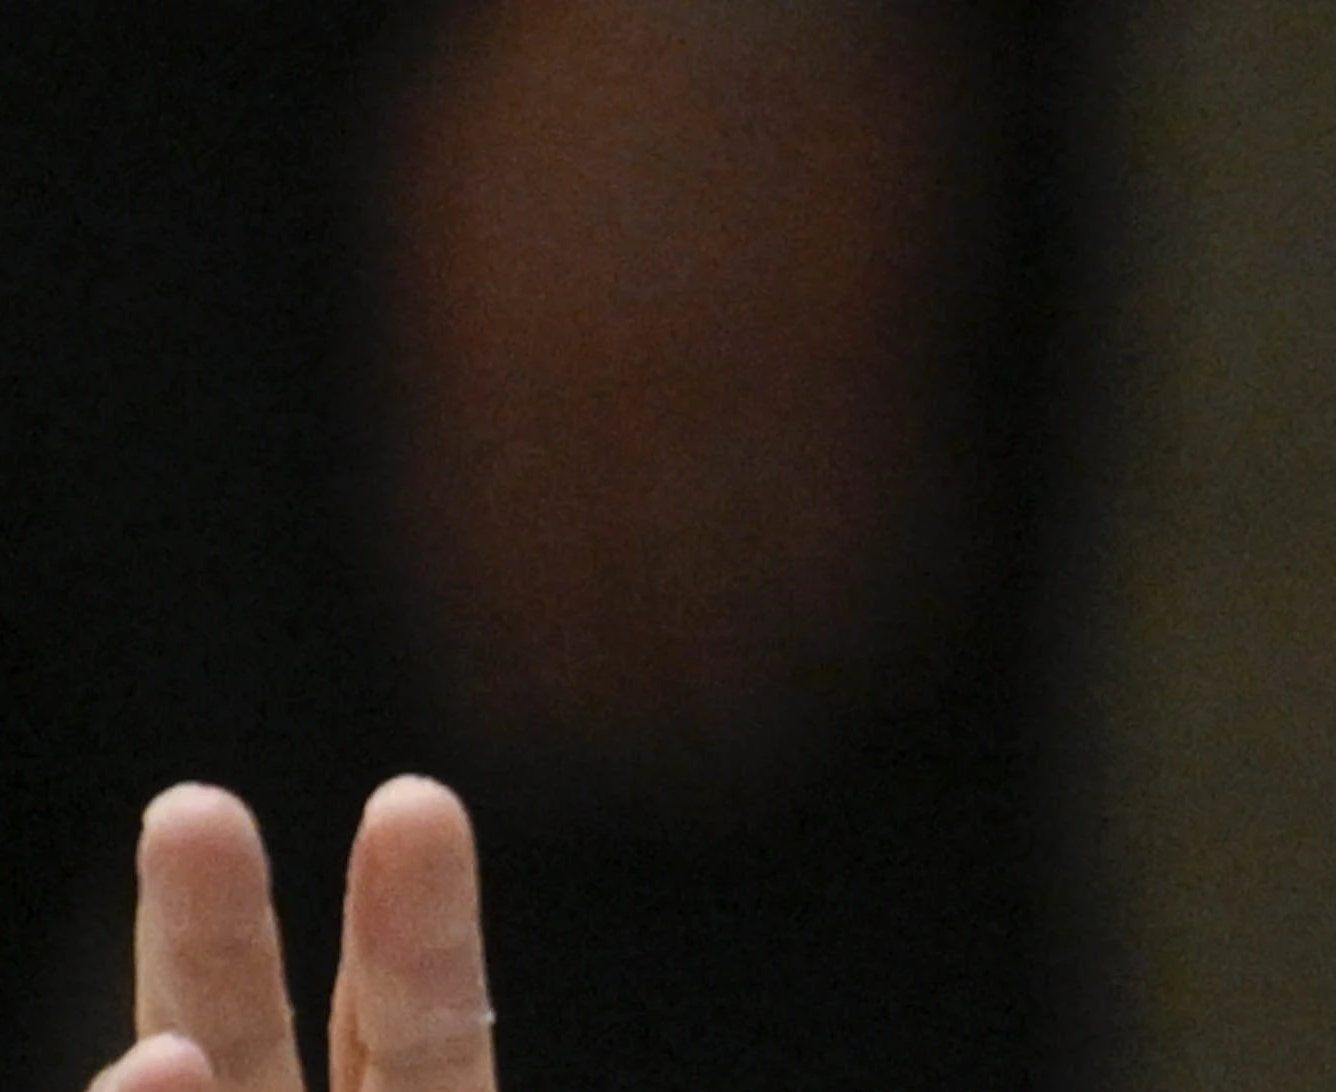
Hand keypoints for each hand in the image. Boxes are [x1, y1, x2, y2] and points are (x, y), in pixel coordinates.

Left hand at [385, 0, 984, 792]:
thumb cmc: (577, 82)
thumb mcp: (470, 208)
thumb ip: (482, 360)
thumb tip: (479, 501)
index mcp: (502, 341)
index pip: (498, 543)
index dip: (522, 649)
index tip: (540, 727)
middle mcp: (615, 375)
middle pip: (623, 578)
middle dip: (641, 688)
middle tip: (665, 764)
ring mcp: (738, 364)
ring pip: (748, 558)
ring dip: (758, 660)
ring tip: (762, 727)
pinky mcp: (847, 347)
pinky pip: (858, 499)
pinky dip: (864, 579)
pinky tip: (864, 632)